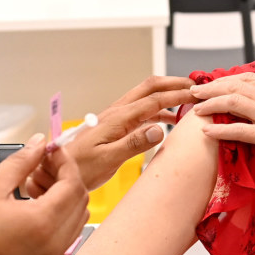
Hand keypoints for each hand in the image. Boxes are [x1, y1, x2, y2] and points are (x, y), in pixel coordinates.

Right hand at [0, 135, 89, 254]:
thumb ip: (20, 162)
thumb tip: (39, 143)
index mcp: (43, 222)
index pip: (73, 183)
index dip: (64, 161)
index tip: (50, 149)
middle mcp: (55, 242)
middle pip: (79, 200)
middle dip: (64, 176)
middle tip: (40, 164)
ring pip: (75, 217)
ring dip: (62, 195)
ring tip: (32, 183)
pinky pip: (64, 233)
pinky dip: (57, 213)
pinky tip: (30, 204)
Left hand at [26, 75, 193, 196]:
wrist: (57, 171)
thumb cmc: (79, 167)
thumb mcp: (108, 159)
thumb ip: (134, 144)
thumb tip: (160, 128)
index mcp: (118, 118)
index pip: (154, 100)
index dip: (178, 94)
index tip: (198, 92)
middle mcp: (117, 113)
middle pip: (149, 88)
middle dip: (173, 83)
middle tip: (196, 86)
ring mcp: (115, 118)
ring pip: (145, 98)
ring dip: (167, 96)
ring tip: (187, 100)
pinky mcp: (114, 127)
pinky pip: (140, 112)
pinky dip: (158, 111)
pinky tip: (168, 122)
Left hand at [188, 56, 254, 182]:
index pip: (250, 78)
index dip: (228, 79)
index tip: (213, 83)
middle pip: (236, 87)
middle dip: (212, 88)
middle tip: (195, 92)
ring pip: (234, 104)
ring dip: (211, 104)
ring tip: (196, 108)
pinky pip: (240, 131)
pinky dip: (220, 130)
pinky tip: (207, 131)